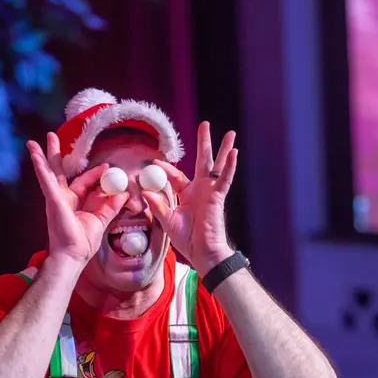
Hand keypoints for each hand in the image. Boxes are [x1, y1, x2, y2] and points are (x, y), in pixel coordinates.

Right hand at [27, 134, 128, 267]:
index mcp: (75, 202)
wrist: (73, 255)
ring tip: (33, 142)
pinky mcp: (52, 199)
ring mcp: (56, 198)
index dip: (96, 173)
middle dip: (56, 154)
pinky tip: (35, 155)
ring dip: (42, 156)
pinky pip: (45, 180)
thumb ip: (111, 207)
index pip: (85, 182)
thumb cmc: (83, 243)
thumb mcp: (102, 221)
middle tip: (52, 137)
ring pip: (48, 172)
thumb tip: (124, 194)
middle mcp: (63, 197)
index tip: (107, 167)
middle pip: (60, 171)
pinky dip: (40, 167)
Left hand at [142, 121, 237, 275]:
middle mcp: (200, 189)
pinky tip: (234, 152)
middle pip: (202, 161)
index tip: (154, 161)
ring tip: (230, 133)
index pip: (175, 176)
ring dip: (223, 149)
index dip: (165, 168)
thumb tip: (144, 191)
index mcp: (187, 194)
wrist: (202, 252)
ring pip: (217, 166)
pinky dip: (230, 166)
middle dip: (204, 143)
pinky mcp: (218, 197)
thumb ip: (157, 205)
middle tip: (204, 124)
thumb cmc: (187, 240)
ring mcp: (210, 191)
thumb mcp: (167, 221)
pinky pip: (225, 178)